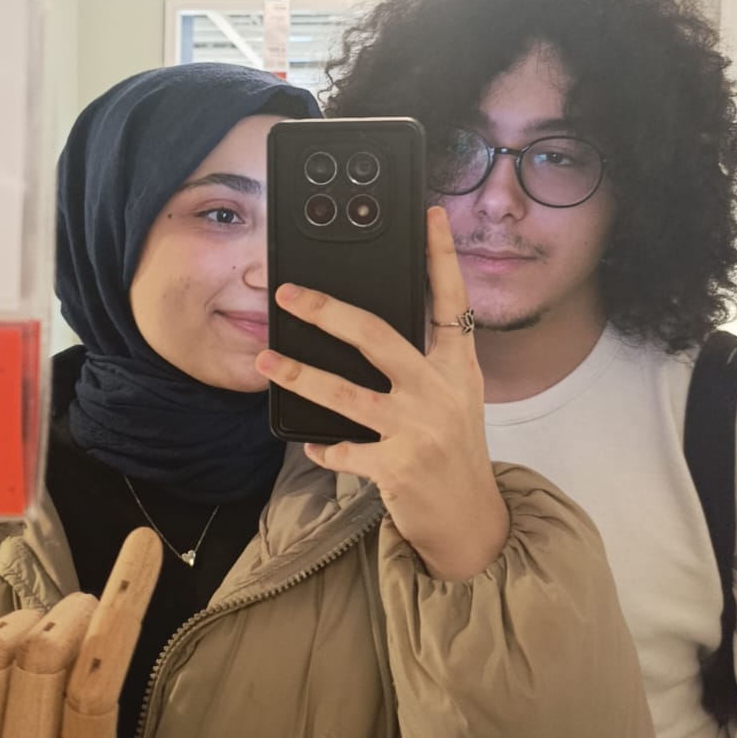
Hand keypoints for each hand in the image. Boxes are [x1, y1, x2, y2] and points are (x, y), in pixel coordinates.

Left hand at [256, 205, 508, 579]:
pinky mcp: (398, 466)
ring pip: (347, 393)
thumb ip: (420, 365)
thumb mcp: (452, 399)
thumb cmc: (452, 452)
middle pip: (378, 336)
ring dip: (300, 375)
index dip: (441, 257)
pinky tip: (313, 445)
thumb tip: (360, 331)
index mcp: (457, 367)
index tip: (429, 216)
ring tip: (265, 361)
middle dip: (328, 311)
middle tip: (289, 294)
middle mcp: (440, 391)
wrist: (471, 521)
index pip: (452, 301)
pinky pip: (343, 449)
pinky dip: (323, 447)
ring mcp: (419, 429)